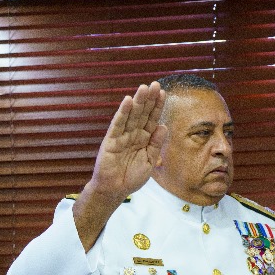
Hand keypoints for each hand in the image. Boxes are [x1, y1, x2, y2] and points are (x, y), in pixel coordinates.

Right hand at [74, 82, 166, 249]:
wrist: (115, 190)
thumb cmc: (131, 177)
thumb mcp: (150, 161)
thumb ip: (156, 144)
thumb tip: (164, 126)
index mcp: (143, 139)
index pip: (152, 119)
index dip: (157, 107)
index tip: (163, 92)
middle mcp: (132, 135)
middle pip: (142, 114)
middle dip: (149, 99)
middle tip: (155, 84)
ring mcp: (121, 136)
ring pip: (131, 116)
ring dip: (138, 102)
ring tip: (144, 87)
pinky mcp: (111, 141)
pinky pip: (117, 125)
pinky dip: (122, 113)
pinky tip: (128, 101)